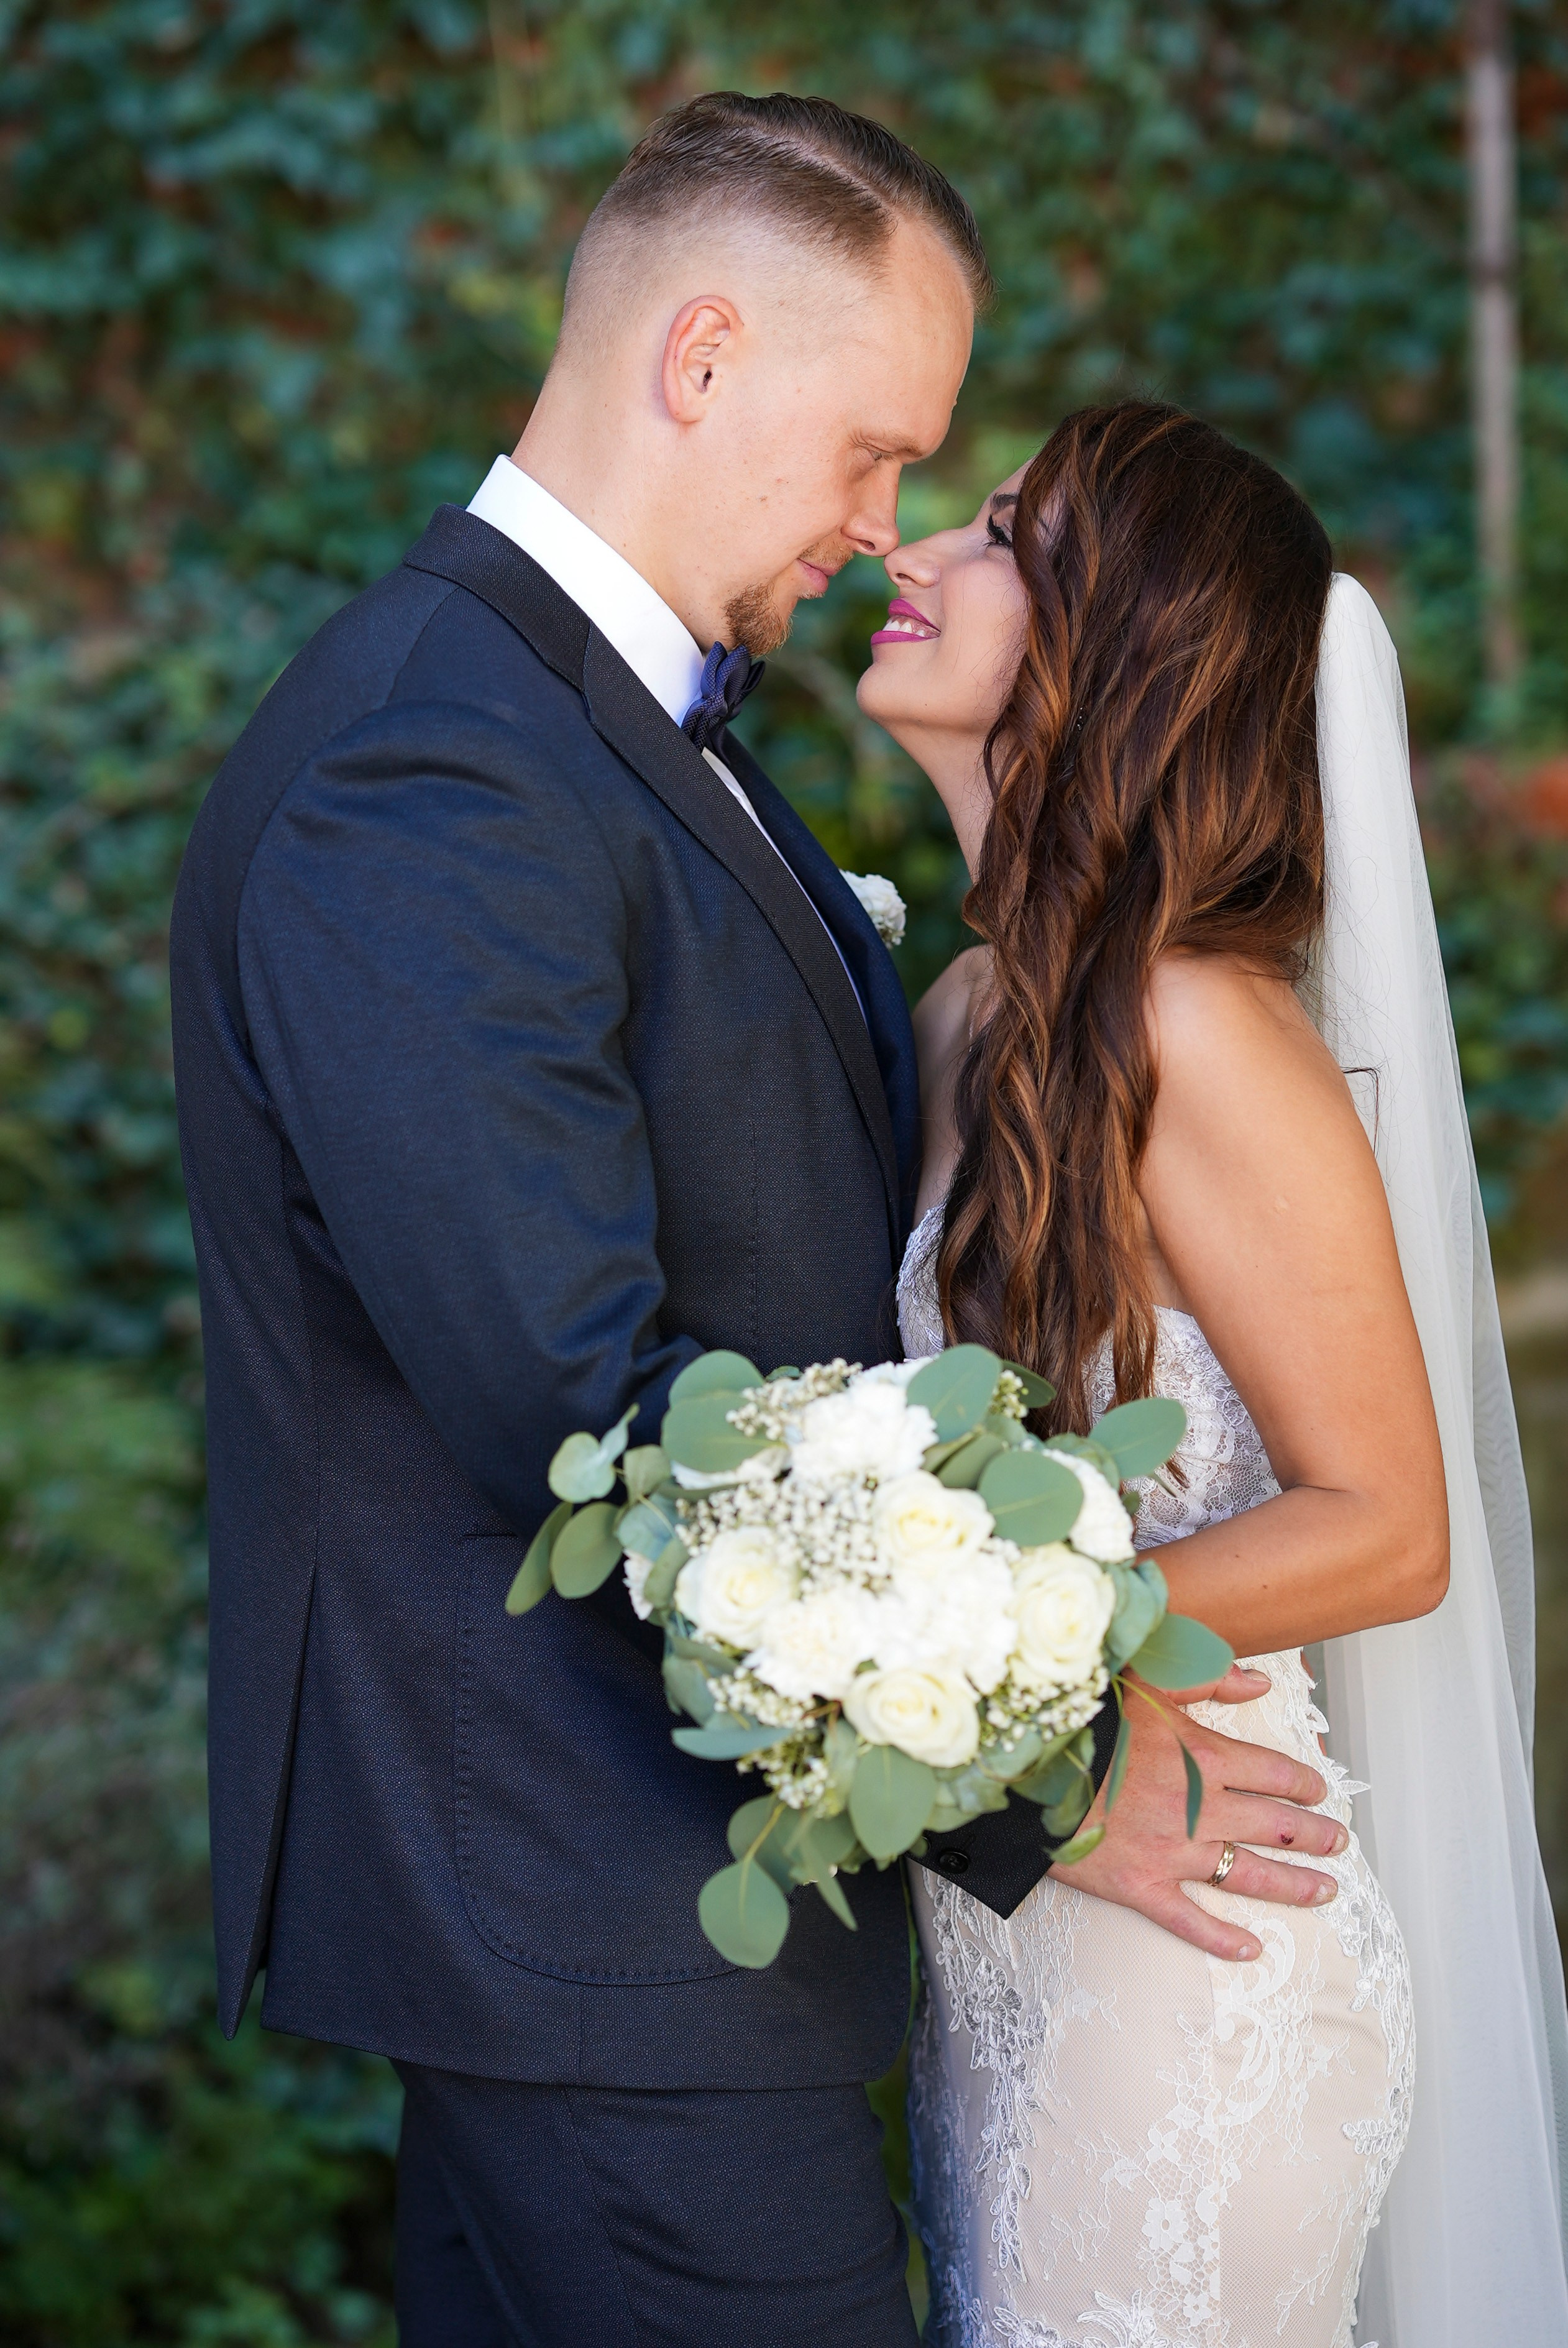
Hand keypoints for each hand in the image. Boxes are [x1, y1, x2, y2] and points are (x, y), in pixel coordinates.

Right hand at [1050, 1666, 1344, 1962]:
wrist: (1026, 1769)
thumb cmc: (1085, 1718)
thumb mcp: (1146, 1678)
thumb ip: (1208, 1676)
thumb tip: (1260, 1682)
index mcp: (1204, 1756)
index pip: (1275, 1773)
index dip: (1304, 1783)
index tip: (1318, 1790)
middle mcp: (1199, 1808)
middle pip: (1276, 1827)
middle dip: (1314, 1836)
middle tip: (1337, 1842)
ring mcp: (1173, 1852)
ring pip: (1249, 1875)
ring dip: (1293, 1885)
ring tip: (1324, 1890)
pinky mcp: (1141, 1885)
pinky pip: (1190, 1920)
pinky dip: (1222, 1939)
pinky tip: (1252, 1949)